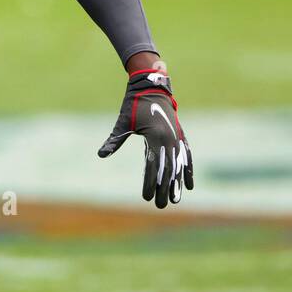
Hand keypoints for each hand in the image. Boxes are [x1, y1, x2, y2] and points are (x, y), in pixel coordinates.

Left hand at [98, 64, 192, 207]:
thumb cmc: (134, 104)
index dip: (150, 183)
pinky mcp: (180, 136)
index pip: (153, 166)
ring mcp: (177, 138)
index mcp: (155, 137)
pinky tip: (189, 185)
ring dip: (177, 184)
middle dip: (164, 189)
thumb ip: (115, 139)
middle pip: (168, 170)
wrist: (152, 86)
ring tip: (175, 200)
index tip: (146, 198)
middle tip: (160, 206)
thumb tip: (101, 154)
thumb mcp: (123, 121)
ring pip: (179, 166)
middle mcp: (170, 139)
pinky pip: (187, 157)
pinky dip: (188, 170)